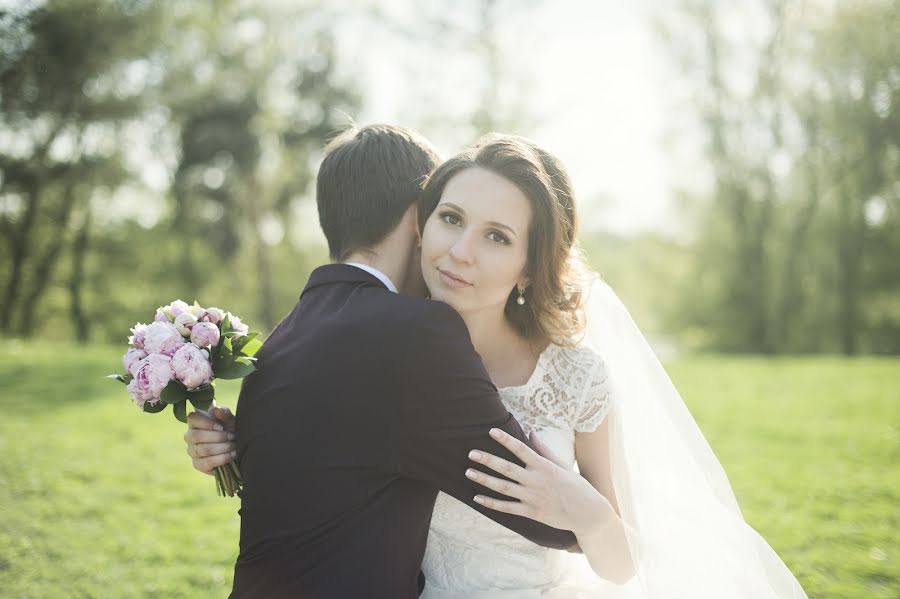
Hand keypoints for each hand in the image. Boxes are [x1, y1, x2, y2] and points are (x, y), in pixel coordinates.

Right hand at [184, 404, 236, 474]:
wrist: (236, 448)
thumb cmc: (230, 430)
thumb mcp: (230, 421)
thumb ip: (224, 414)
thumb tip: (215, 409)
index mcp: (195, 422)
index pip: (192, 418)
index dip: (207, 423)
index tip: (221, 426)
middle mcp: (190, 436)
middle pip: (197, 435)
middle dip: (219, 436)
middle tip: (232, 436)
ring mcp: (192, 451)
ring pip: (204, 449)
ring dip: (223, 447)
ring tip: (234, 445)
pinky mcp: (198, 464)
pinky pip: (207, 462)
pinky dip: (222, 458)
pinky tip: (232, 454)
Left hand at [466, 428, 613, 536]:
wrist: (588, 513)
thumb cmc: (576, 486)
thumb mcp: (562, 465)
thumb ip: (544, 450)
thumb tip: (530, 432)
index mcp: (544, 467)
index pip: (521, 449)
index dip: (506, 440)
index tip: (491, 431)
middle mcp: (536, 481)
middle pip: (507, 468)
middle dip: (488, 460)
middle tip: (471, 453)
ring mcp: (533, 498)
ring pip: (503, 488)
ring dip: (484, 480)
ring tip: (468, 472)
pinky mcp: (532, 513)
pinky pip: (507, 508)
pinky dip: (491, 503)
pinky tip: (477, 498)